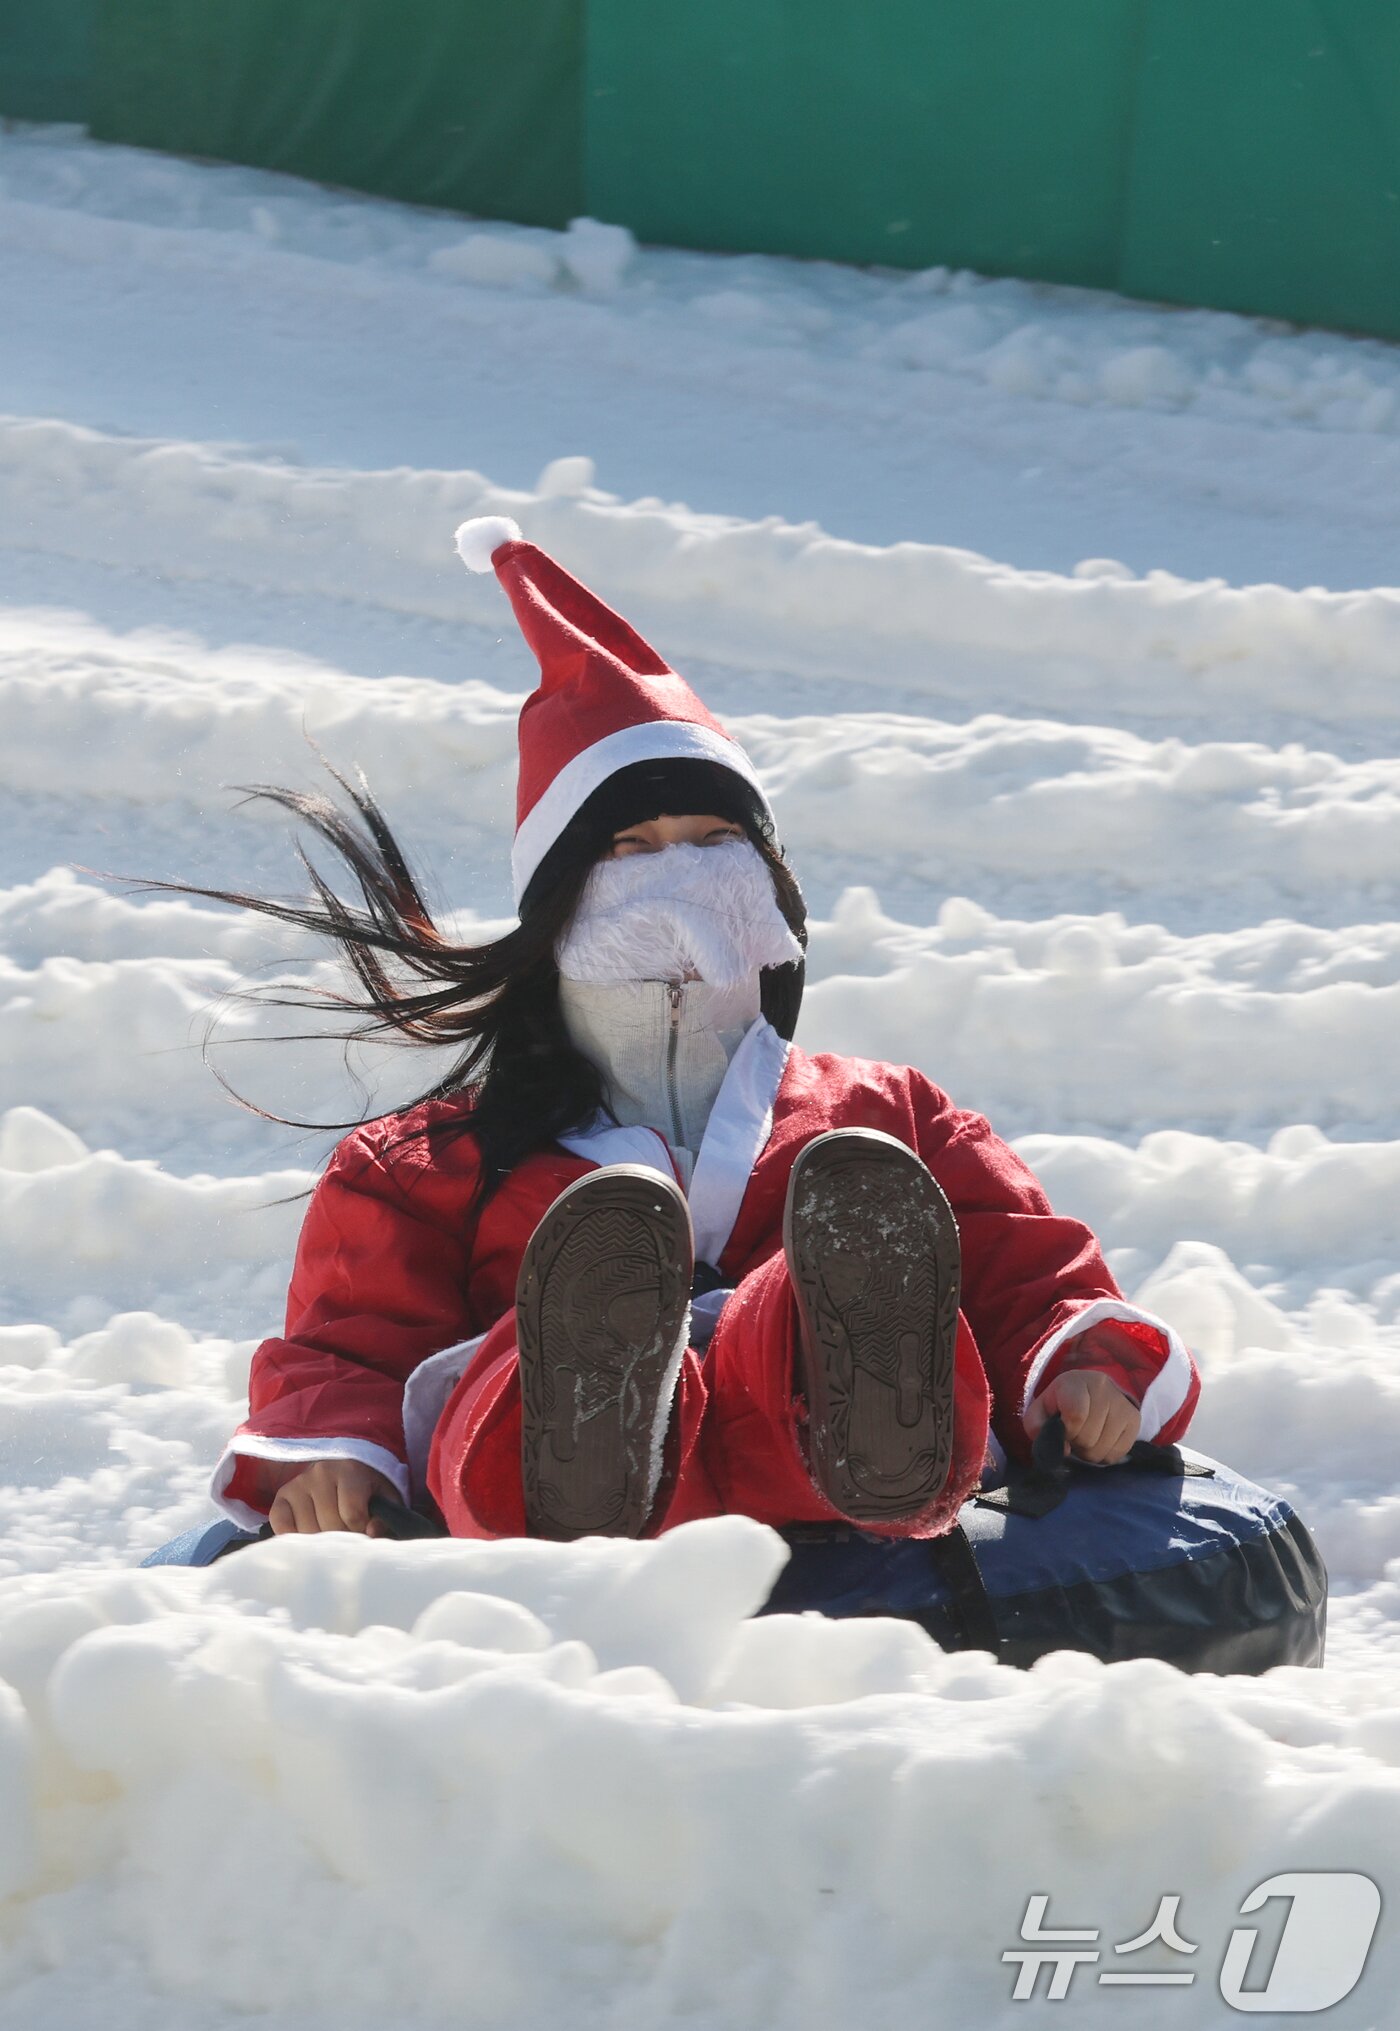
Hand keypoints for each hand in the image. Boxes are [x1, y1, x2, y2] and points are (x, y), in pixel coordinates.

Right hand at [267, 1458, 399, 1534]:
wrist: (347, 1465)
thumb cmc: (368, 1487)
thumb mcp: (384, 1497)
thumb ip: (385, 1517)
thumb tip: (372, 1533)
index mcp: (351, 1471)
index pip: (352, 1513)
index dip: (360, 1529)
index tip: (365, 1529)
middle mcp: (321, 1473)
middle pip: (330, 1524)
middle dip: (341, 1536)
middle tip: (347, 1532)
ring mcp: (300, 1483)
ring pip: (307, 1529)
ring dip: (319, 1539)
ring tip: (330, 1531)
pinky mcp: (283, 1494)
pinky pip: (280, 1522)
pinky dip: (290, 1534)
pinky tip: (304, 1535)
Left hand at [1022, 1371, 1140, 1463]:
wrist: (1090, 1390)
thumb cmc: (1061, 1402)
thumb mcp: (1040, 1410)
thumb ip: (1038, 1427)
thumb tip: (1064, 1449)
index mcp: (1077, 1382)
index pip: (1076, 1415)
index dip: (1066, 1432)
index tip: (1062, 1431)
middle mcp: (1104, 1389)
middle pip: (1088, 1437)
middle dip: (1076, 1443)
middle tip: (1074, 1434)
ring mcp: (1122, 1404)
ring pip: (1102, 1449)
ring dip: (1089, 1452)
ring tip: (1086, 1437)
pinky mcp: (1135, 1420)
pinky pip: (1117, 1454)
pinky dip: (1103, 1455)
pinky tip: (1099, 1441)